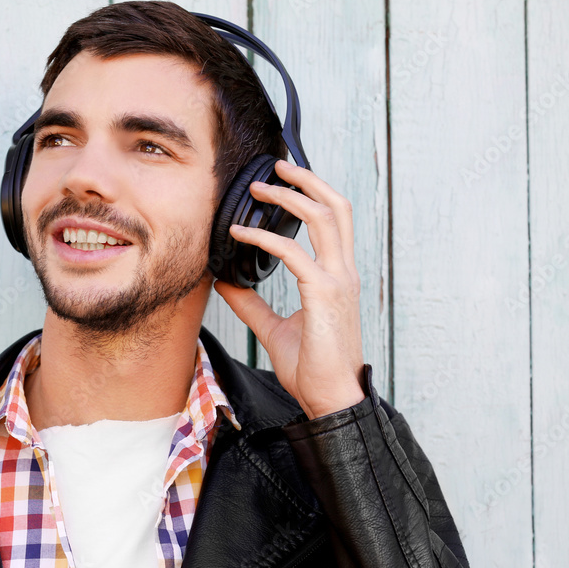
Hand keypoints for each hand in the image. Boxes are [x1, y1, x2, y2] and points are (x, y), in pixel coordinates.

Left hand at [214, 159, 365, 419]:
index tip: (281, 183)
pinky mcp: (324, 295)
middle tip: (275, 167)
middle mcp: (343, 272)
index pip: (333, 222)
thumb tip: (225, 280)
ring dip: (289, 197)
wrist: (330, 399)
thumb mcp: (274, 327)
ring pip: (323, 218)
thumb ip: (251, 302)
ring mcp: (338, 282)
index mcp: (337, 277)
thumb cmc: (311, 368)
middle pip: (336, 207)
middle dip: (307, 181)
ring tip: (258, 188)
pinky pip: (293, 254)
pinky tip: (240, 234)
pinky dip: (264, 238)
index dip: (311, 195)